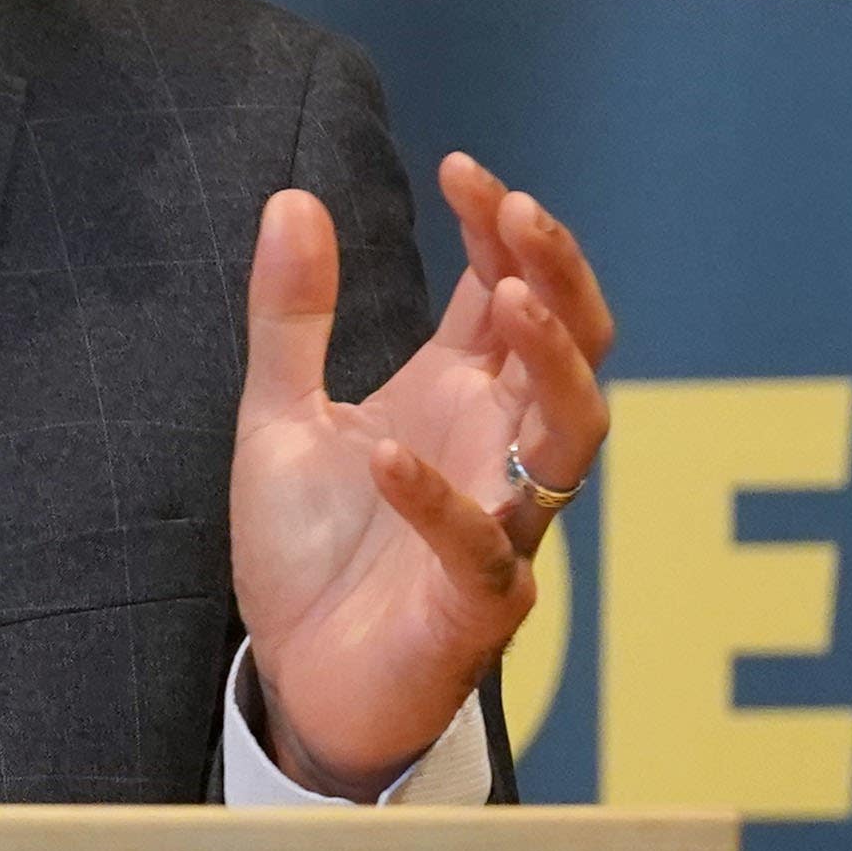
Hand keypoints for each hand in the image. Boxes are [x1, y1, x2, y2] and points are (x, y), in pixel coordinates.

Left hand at [226, 151, 617, 795]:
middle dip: (558, 273)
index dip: (501, 229)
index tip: (465, 170)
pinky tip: (387, 455)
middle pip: (573, 346)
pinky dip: (436, 500)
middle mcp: (498, 449)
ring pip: (570, 435)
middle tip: (519, 212)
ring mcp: (503, 523)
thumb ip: (290, 317)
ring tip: (508, 298)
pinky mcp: (479, 601)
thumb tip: (292, 197)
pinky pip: (479, 545)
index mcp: (461, 396)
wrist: (297, 680)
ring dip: (550, 363)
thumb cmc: (310, 552)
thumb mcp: (278, 416)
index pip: (509, 292)